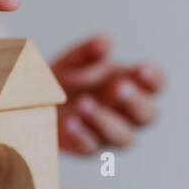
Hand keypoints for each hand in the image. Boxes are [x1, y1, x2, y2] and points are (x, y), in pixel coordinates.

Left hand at [51, 35, 164, 154]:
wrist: (33, 102)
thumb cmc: (64, 79)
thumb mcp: (73, 61)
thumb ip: (89, 52)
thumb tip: (105, 41)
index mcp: (131, 85)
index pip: (155, 85)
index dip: (154, 78)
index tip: (143, 67)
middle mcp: (126, 113)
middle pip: (147, 115)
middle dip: (136, 102)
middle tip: (119, 88)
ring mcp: (108, 133)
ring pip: (123, 137)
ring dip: (106, 121)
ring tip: (84, 103)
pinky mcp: (85, 146)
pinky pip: (90, 147)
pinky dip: (82, 135)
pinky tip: (71, 123)